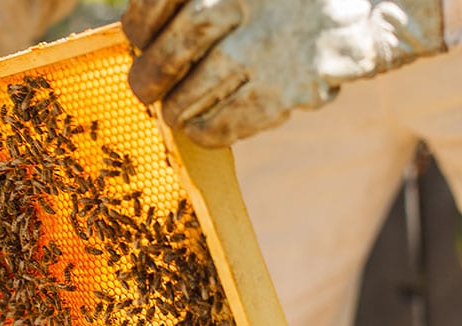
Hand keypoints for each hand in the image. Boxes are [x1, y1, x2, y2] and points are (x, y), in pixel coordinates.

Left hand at [122, 0, 446, 147]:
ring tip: (171, 111)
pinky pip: (232, 121)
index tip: (136, 38)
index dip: (139, 25)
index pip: (161, 0)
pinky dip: (207, 130)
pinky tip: (197, 129)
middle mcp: (247, 4)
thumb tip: (141, 31)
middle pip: (176, 48)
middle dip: (150, 75)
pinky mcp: (291, 88)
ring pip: (198, 89)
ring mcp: (270, 48)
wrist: (372, 6)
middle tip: (142, 88)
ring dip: (175, 107)